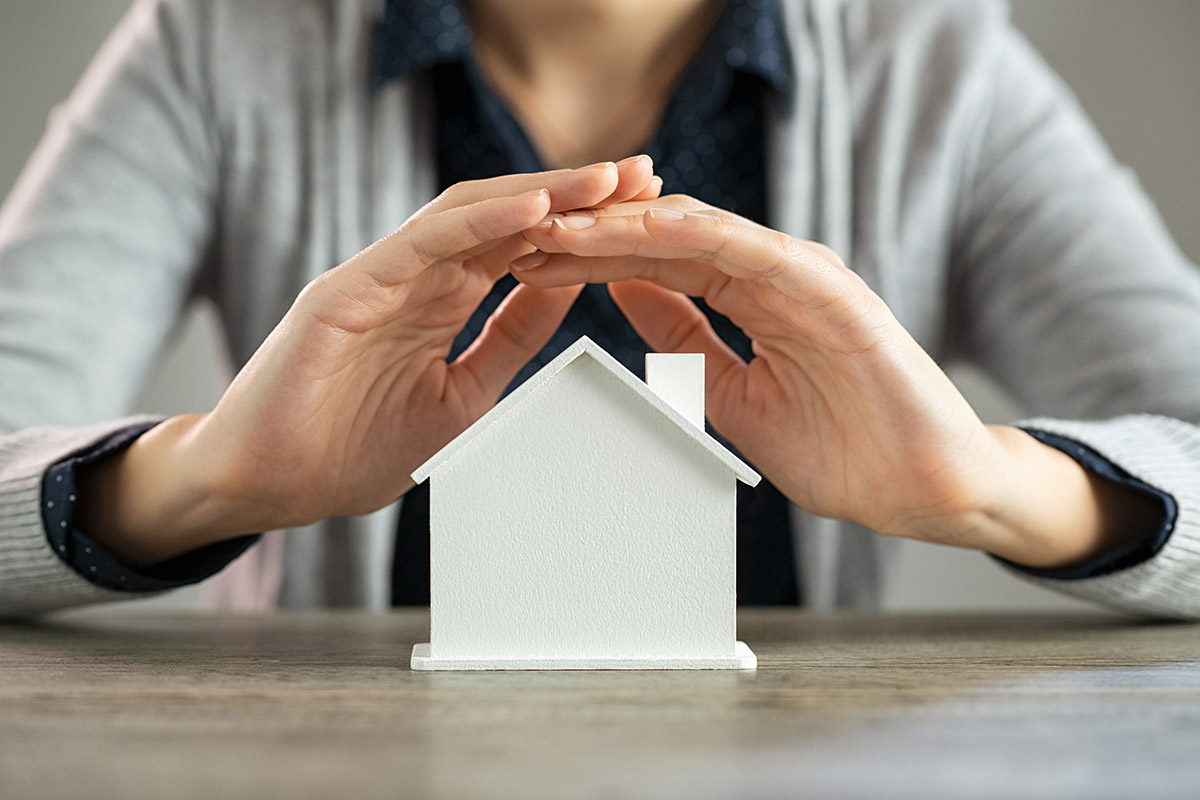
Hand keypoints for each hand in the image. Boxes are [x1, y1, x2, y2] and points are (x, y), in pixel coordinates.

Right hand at [76, 159, 660, 566]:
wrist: (271, 486)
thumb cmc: (353, 448)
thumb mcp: (464, 394)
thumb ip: (510, 338)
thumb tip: (568, 287)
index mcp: (442, 300)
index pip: (523, 245)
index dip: (585, 224)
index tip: (650, 213)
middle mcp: (415, 276)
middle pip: (507, 216)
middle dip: (577, 193)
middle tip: (645, 174)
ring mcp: (380, 277)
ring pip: (470, 215)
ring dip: (541, 192)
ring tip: (606, 180)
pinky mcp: (346, 290)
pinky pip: (422, 245)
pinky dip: (480, 223)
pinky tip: (536, 208)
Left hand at [513, 197, 1159, 567]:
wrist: (921, 487)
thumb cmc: (842, 447)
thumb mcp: (733, 394)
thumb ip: (686, 341)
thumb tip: (627, 298)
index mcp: (747, 301)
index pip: (653, 269)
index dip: (589, 263)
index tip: (528, 263)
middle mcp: (770, 277)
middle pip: (664, 243)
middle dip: (592, 236)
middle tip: (524, 232)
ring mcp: (801, 279)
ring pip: (699, 234)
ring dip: (627, 227)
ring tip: (563, 225)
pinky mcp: (830, 291)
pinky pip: (753, 254)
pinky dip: (695, 237)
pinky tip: (643, 230)